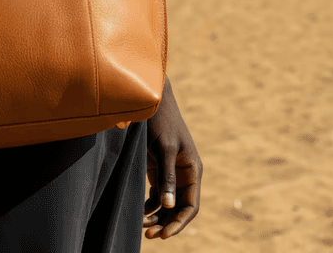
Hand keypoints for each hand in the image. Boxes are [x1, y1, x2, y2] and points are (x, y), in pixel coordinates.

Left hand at [143, 77, 202, 238]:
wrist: (151, 98)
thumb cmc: (160, 120)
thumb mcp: (165, 148)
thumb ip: (167, 176)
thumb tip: (168, 205)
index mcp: (192, 169)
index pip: (191, 205)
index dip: (179, 222)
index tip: (164, 235)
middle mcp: (184, 173)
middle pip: (178, 208)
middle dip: (165, 222)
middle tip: (148, 234)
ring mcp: (171, 171)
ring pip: (167, 203)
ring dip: (157, 216)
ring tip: (141, 226)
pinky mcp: (158, 167)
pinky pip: (157, 193)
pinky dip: (150, 205)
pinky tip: (140, 212)